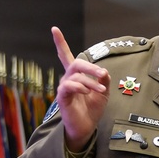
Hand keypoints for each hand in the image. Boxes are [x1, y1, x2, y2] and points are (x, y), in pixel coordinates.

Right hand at [51, 26, 109, 150]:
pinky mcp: (62, 97)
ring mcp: (64, 87)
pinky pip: (69, 86)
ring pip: (76, 76)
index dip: (60, 43)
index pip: (66, 56)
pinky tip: (87, 92)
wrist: (86, 127)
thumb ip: (104, 80)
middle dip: (91, 67)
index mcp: (76, 76)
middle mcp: (68, 79)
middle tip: (102, 75)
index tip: (54, 29)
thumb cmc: (92, 109)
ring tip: (100, 90)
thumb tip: (103, 72)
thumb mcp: (104, 92)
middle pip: (76, 63)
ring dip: (91, 81)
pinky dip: (80, 87)